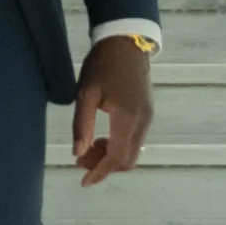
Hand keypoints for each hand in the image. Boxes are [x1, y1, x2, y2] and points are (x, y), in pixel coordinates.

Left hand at [72, 34, 155, 183]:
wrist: (126, 42)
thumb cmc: (102, 65)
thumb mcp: (85, 94)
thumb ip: (82, 125)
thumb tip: (77, 153)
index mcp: (127, 118)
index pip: (116, 158)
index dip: (99, 172)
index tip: (83, 182)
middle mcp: (143, 122)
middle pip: (127, 160)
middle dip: (104, 166)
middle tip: (81, 158)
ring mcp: (148, 118)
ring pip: (133, 152)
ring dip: (111, 156)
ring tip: (89, 147)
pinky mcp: (148, 112)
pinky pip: (135, 140)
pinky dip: (119, 146)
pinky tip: (103, 137)